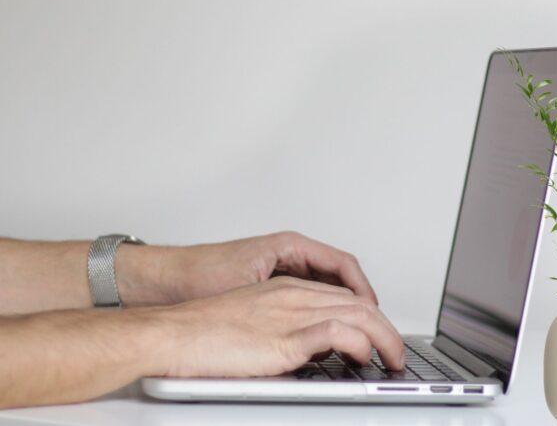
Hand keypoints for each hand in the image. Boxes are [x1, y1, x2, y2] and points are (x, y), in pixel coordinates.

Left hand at [117, 232, 376, 306]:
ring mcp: (280, 269)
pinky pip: (307, 297)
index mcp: (289, 246)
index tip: (373, 311)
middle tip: (372, 327)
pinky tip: (322, 332)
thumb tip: (324, 320)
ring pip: (325, 288)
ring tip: (354, 332)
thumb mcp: (251, 289)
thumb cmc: (197, 275)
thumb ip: (289, 302)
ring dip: (341, 308)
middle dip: (359, 301)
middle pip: (339, 276)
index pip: (342, 264)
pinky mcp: (270, 285)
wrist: (161, 282)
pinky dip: (321, 313)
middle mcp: (288, 255)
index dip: (363, 290)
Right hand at [152, 276, 404, 376]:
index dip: (369, 316)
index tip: (380, 335)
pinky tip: (365, 358)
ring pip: (358, 314)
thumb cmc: (202, 332)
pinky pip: (338, 334)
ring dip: (384, 339)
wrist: (172, 334)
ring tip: (392, 360)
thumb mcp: (253, 324)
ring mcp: (291, 313)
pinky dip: (361, 344)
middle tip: (396, 352)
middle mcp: (294, 295)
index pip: (343, 296)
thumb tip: (310, 352)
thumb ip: (285, 331)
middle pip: (359, 303)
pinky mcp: (285, 337)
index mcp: (285, 289)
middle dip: (387, 328)